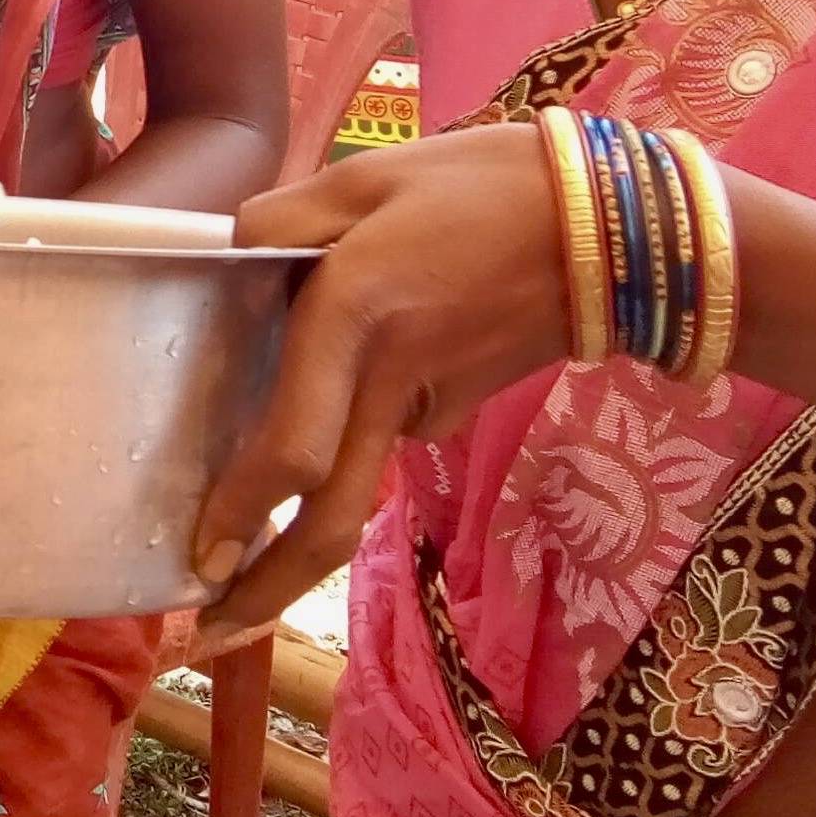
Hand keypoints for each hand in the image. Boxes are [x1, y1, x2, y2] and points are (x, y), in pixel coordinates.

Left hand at [181, 128, 575, 655]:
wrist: (614, 230)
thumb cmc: (481, 189)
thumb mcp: (366, 179)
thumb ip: (282, 218)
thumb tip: (229, 259)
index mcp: (354, 317)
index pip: (294, 445)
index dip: (245, 509)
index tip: (201, 560)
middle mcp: (386, 384)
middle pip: (329, 522)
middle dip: (266, 592)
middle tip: (206, 637)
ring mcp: (427, 409)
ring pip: (350, 492)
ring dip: (294, 543)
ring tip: (234, 572)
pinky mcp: (451, 413)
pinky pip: (376, 437)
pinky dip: (338, 455)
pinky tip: (314, 431)